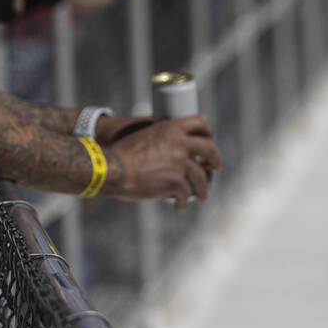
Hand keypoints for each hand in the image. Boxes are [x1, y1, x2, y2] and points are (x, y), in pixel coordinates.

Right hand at [98, 115, 221, 207]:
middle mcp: (179, 143)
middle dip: (215, 161)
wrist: (111, 169)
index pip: (200, 122)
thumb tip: (173, 153)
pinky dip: (183, 200)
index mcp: (171, 128)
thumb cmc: (122, 154)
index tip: (209, 141)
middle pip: (210, 149)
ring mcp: (180, 163)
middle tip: (214, 168)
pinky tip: (178, 204)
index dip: (208, 132)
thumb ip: (162, 141)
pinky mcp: (176, 182)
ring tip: (201, 196)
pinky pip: (187, 193)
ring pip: (201, 177)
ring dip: (203, 188)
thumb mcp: (144, 136)